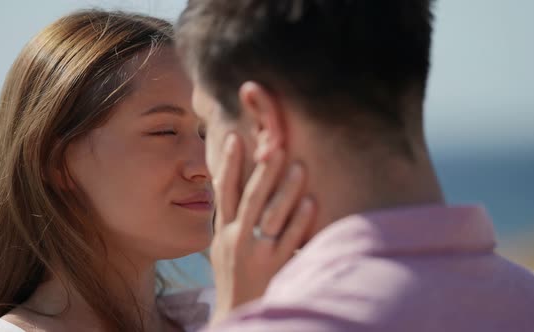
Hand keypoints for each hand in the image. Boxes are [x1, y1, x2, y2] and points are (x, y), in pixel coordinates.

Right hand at [209, 134, 315, 325]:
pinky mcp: (274, 266)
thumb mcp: (221, 246)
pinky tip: (311, 202)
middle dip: (263, 170)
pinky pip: (289, 239)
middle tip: (275, 145)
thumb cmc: (232, 275)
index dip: (228, 164)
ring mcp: (255, 253)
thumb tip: (230, 184)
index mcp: (223, 231)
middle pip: (250, 198)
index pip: (224, 191)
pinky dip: (300, 220)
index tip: (235, 138)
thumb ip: (229, 219)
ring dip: (286, 190)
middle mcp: (236, 239)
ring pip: (271, 216)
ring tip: (299, 166)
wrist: (235, 311)